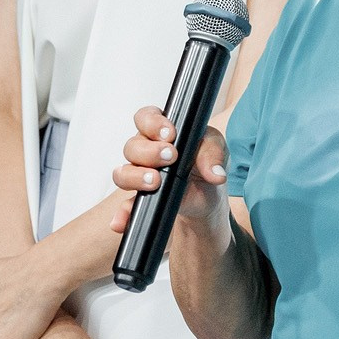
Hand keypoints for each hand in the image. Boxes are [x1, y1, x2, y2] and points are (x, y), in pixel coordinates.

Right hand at [109, 107, 229, 255]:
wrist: (207, 193)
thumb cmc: (205, 161)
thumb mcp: (215, 149)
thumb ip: (213, 154)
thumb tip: (215, 173)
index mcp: (160, 130)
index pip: (145, 117)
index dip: (152, 123)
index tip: (170, 134)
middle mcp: (145, 150)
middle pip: (132, 146)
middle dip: (149, 151)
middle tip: (169, 157)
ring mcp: (139, 174)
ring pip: (123, 172)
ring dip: (135, 177)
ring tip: (155, 181)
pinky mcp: (141, 198)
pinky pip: (126, 206)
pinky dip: (124, 213)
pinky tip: (123, 220)